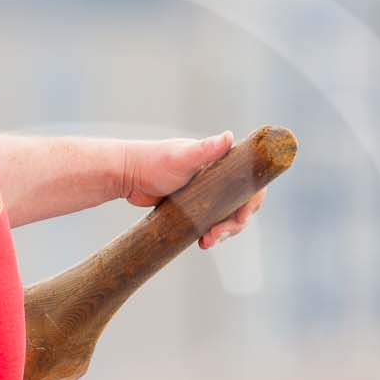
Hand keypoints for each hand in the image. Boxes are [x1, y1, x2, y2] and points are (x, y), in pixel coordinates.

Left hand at [124, 131, 267, 248]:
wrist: (127, 175)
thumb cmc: (153, 161)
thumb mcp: (182, 157)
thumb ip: (206, 149)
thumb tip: (229, 137)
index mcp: (221, 161)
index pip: (250, 182)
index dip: (252, 201)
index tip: (241, 218)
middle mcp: (219, 175)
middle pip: (241, 203)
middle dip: (234, 223)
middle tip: (216, 235)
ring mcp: (207, 192)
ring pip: (227, 216)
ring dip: (223, 232)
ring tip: (207, 242)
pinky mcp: (195, 206)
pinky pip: (211, 222)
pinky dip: (211, 233)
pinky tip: (202, 242)